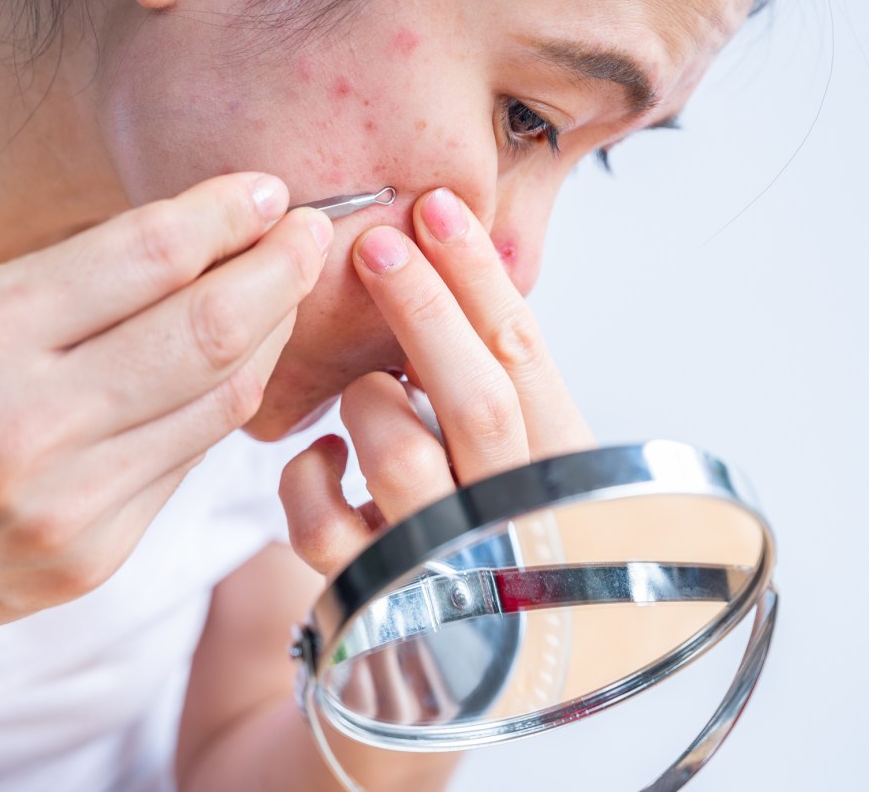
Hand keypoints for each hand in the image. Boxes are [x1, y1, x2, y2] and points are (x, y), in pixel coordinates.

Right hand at [0, 173, 329, 673]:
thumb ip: (84, 282)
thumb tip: (216, 234)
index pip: (146, 254)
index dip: (227, 215)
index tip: (271, 192)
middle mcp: (22, 417)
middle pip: (208, 328)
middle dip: (282, 270)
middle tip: (314, 235)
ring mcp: (65, 498)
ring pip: (224, 397)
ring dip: (274, 332)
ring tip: (287, 292)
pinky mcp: (99, 554)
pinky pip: (198, 456)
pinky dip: (233, 398)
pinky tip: (244, 362)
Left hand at [280, 187, 593, 576]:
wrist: (485, 659)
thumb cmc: (498, 529)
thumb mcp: (524, 456)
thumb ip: (504, 385)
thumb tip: (459, 267)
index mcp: (559, 471)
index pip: (524, 357)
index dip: (478, 278)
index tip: (437, 207)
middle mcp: (512, 519)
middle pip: (476, 398)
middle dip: (425, 308)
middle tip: (378, 241)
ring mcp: (445, 563)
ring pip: (402, 455)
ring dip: (370, 401)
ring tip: (368, 388)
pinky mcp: (376, 598)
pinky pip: (325, 525)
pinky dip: (309, 476)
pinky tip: (325, 456)